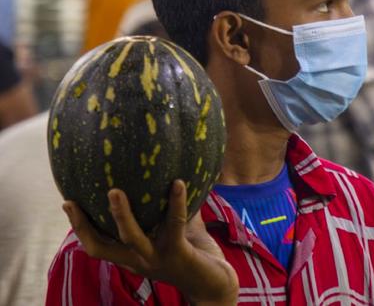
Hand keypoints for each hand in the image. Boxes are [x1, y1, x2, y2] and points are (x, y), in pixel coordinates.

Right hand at [63, 180, 238, 305]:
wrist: (217, 287)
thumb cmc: (198, 257)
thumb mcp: (179, 232)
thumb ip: (170, 211)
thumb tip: (170, 176)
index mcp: (133, 257)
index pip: (98, 245)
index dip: (80, 227)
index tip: (67, 203)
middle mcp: (139, 260)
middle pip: (101, 248)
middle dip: (83, 226)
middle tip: (70, 202)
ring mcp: (157, 258)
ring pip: (131, 237)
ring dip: (121, 215)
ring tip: (114, 192)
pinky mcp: (178, 253)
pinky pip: (175, 224)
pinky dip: (176, 202)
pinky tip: (179, 183)